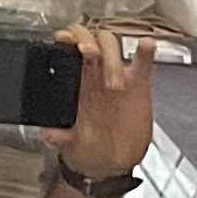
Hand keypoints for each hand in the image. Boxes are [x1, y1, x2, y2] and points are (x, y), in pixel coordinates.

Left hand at [47, 26, 155, 181]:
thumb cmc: (88, 145)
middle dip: (91, 42)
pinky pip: (143, 62)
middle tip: (91, 54)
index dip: (68, 37)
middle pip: (93, 39)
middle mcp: (95, 73)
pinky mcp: (138, 86)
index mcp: (74, 80)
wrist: (110, 160)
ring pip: (114, 46)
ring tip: (116, 82)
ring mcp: (118, 77)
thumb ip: (60, 137)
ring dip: (113, 56)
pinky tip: (146, 46)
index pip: (69, 46)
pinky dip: (145, 51)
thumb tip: (50, 134)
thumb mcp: (70, 143)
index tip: (66, 41)